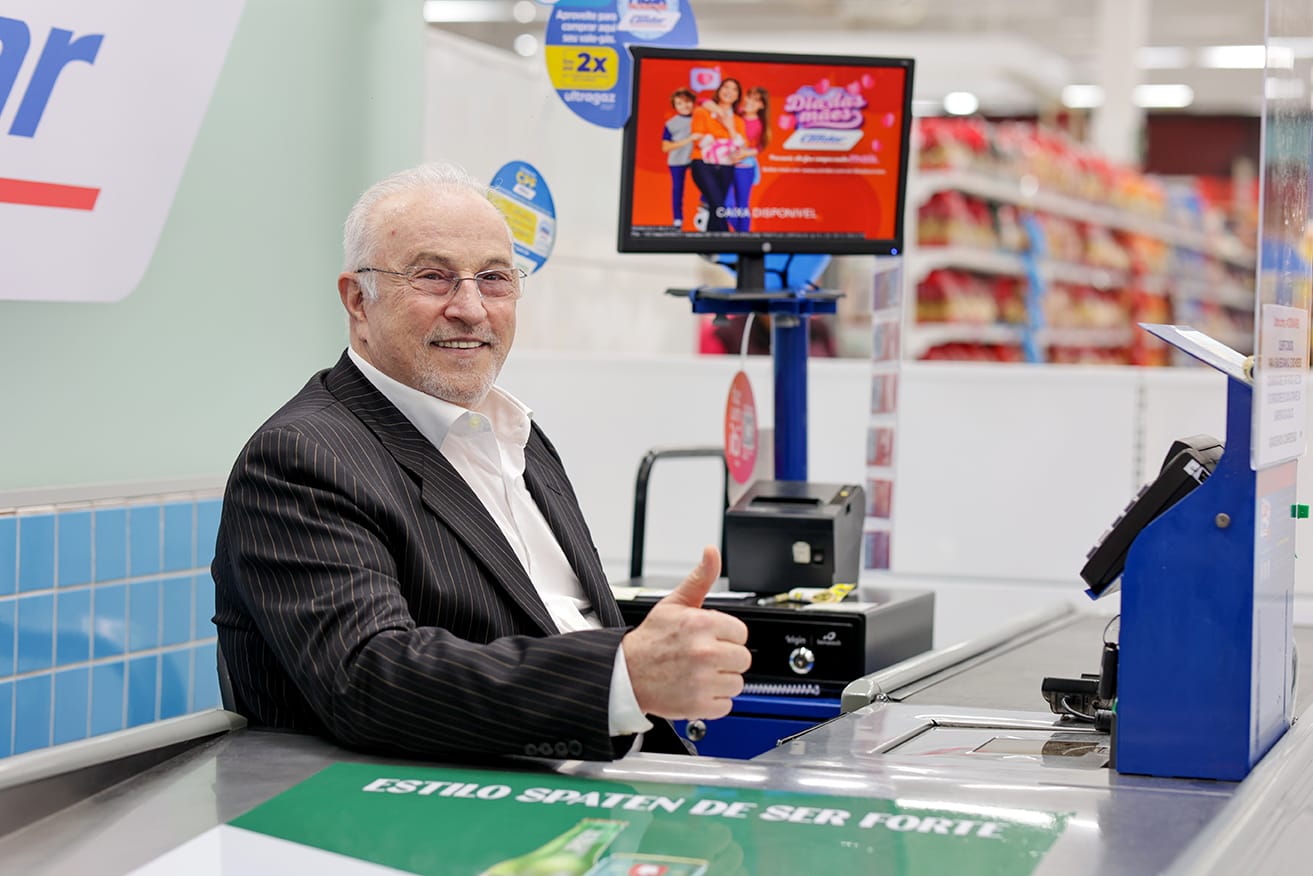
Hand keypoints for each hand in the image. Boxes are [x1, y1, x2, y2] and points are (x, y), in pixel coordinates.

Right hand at [622, 546, 750, 719]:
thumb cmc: (651, 639)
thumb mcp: (674, 603)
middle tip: (705, 657)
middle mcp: (705, 652)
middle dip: (726, 658)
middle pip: (743, 659)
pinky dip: (713, 701)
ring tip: (699, 673)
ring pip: (737, 683)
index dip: (726, 635)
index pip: (741, 633)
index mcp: (702, 624)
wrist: (625, 673)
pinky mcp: (700, 704)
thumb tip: (712, 553)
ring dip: (721, 680)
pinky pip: (726, 704)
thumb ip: (700, 578)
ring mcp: (703, 680)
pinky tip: (697, 689)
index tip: (711, 638)